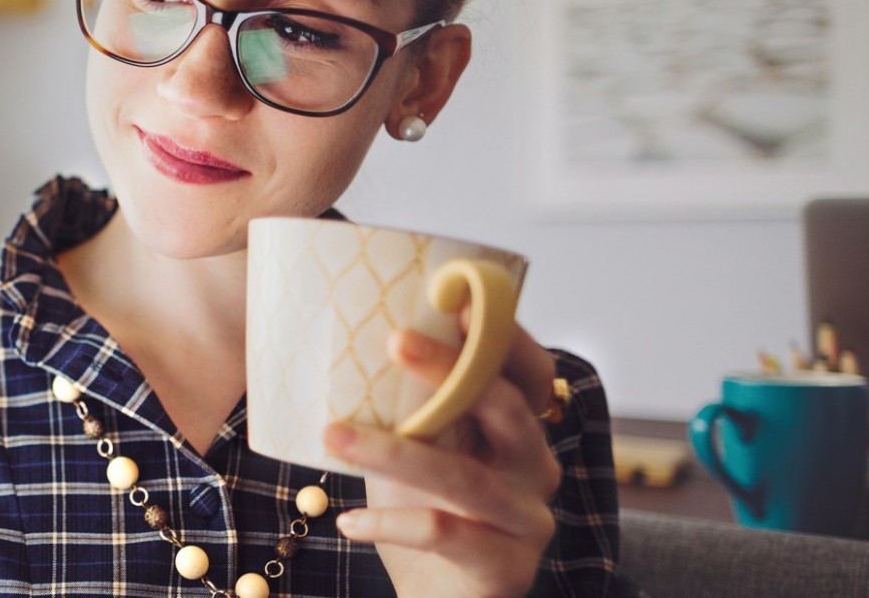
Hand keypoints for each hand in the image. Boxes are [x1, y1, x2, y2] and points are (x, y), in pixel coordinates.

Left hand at [325, 324, 560, 597]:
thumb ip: (411, 408)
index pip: (526, 373)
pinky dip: (392, 522)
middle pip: (503, 409)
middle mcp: (537, 468)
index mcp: (519, 431)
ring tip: (332, 435)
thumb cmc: (425, 513)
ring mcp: (529, 519)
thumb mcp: (416, 451)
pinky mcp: (509, 567)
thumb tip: (357, 341)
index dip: (500, 337)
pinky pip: (448, 535)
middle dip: (449, 370)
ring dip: (393, 451)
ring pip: (463, 476)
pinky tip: (349, 522)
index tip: (459, 301)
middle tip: (393, 339)